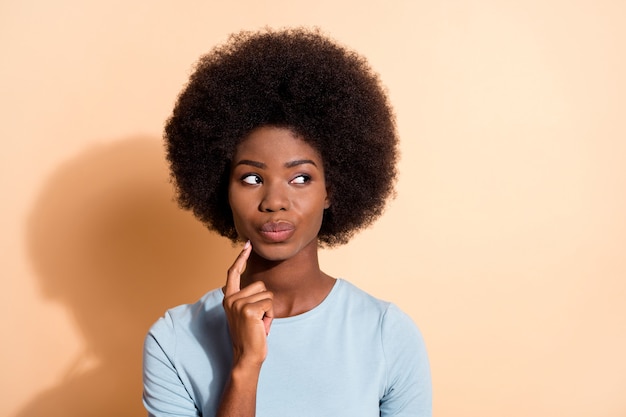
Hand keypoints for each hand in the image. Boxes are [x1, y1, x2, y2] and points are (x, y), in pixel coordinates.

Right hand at [222, 241, 273, 368]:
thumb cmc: (250, 335)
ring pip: (267, 294)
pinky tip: (262, 327)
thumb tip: (258, 287)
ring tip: (259, 323)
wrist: (247, 355)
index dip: (241, 258)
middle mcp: (231, 299)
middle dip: (265, 302)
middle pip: (260, 285)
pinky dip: (270, 316)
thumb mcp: (246, 313)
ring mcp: (238, 304)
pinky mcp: (248, 310)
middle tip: (258, 319)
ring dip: (268, 310)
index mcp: (229, 298)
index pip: (233, 273)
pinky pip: (269, 304)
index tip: (248, 244)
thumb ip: (247, 298)